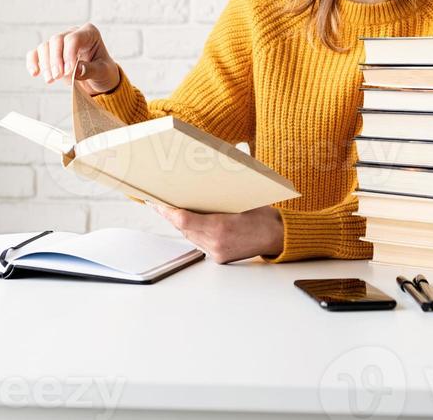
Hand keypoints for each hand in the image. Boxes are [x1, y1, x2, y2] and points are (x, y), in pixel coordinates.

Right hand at [26, 22, 119, 96]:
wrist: (98, 78)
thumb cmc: (103, 71)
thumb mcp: (103, 71)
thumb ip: (90, 69)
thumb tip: (75, 69)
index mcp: (89, 33)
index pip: (74, 38)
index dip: (68, 54)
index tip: (68, 72)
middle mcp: (73, 33)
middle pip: (56, 40)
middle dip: (55, 59)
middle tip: (57, 77)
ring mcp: (60, 42)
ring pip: (45, 46)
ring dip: (45, 64)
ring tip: (51, 80)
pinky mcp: (50, 53)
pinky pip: (36, 53)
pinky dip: (33, 62)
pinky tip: (35, 73)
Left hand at [149, 203, 283, 263]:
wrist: (277, 236)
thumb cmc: (262, 215)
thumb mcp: (242, 198)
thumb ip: (221, 193)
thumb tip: (205, 176)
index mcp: (221, 227)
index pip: (184, 220)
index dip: (167, 212)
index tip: (156, 203)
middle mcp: (216, 242)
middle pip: (183, 228)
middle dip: (169, 215)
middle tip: (156, 202)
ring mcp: (217, 252)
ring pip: (189, 236)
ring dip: (179, 224)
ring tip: (168, 209)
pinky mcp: (219, 257)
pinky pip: (199, 242)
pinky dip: (192, 231)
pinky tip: (188, 222)